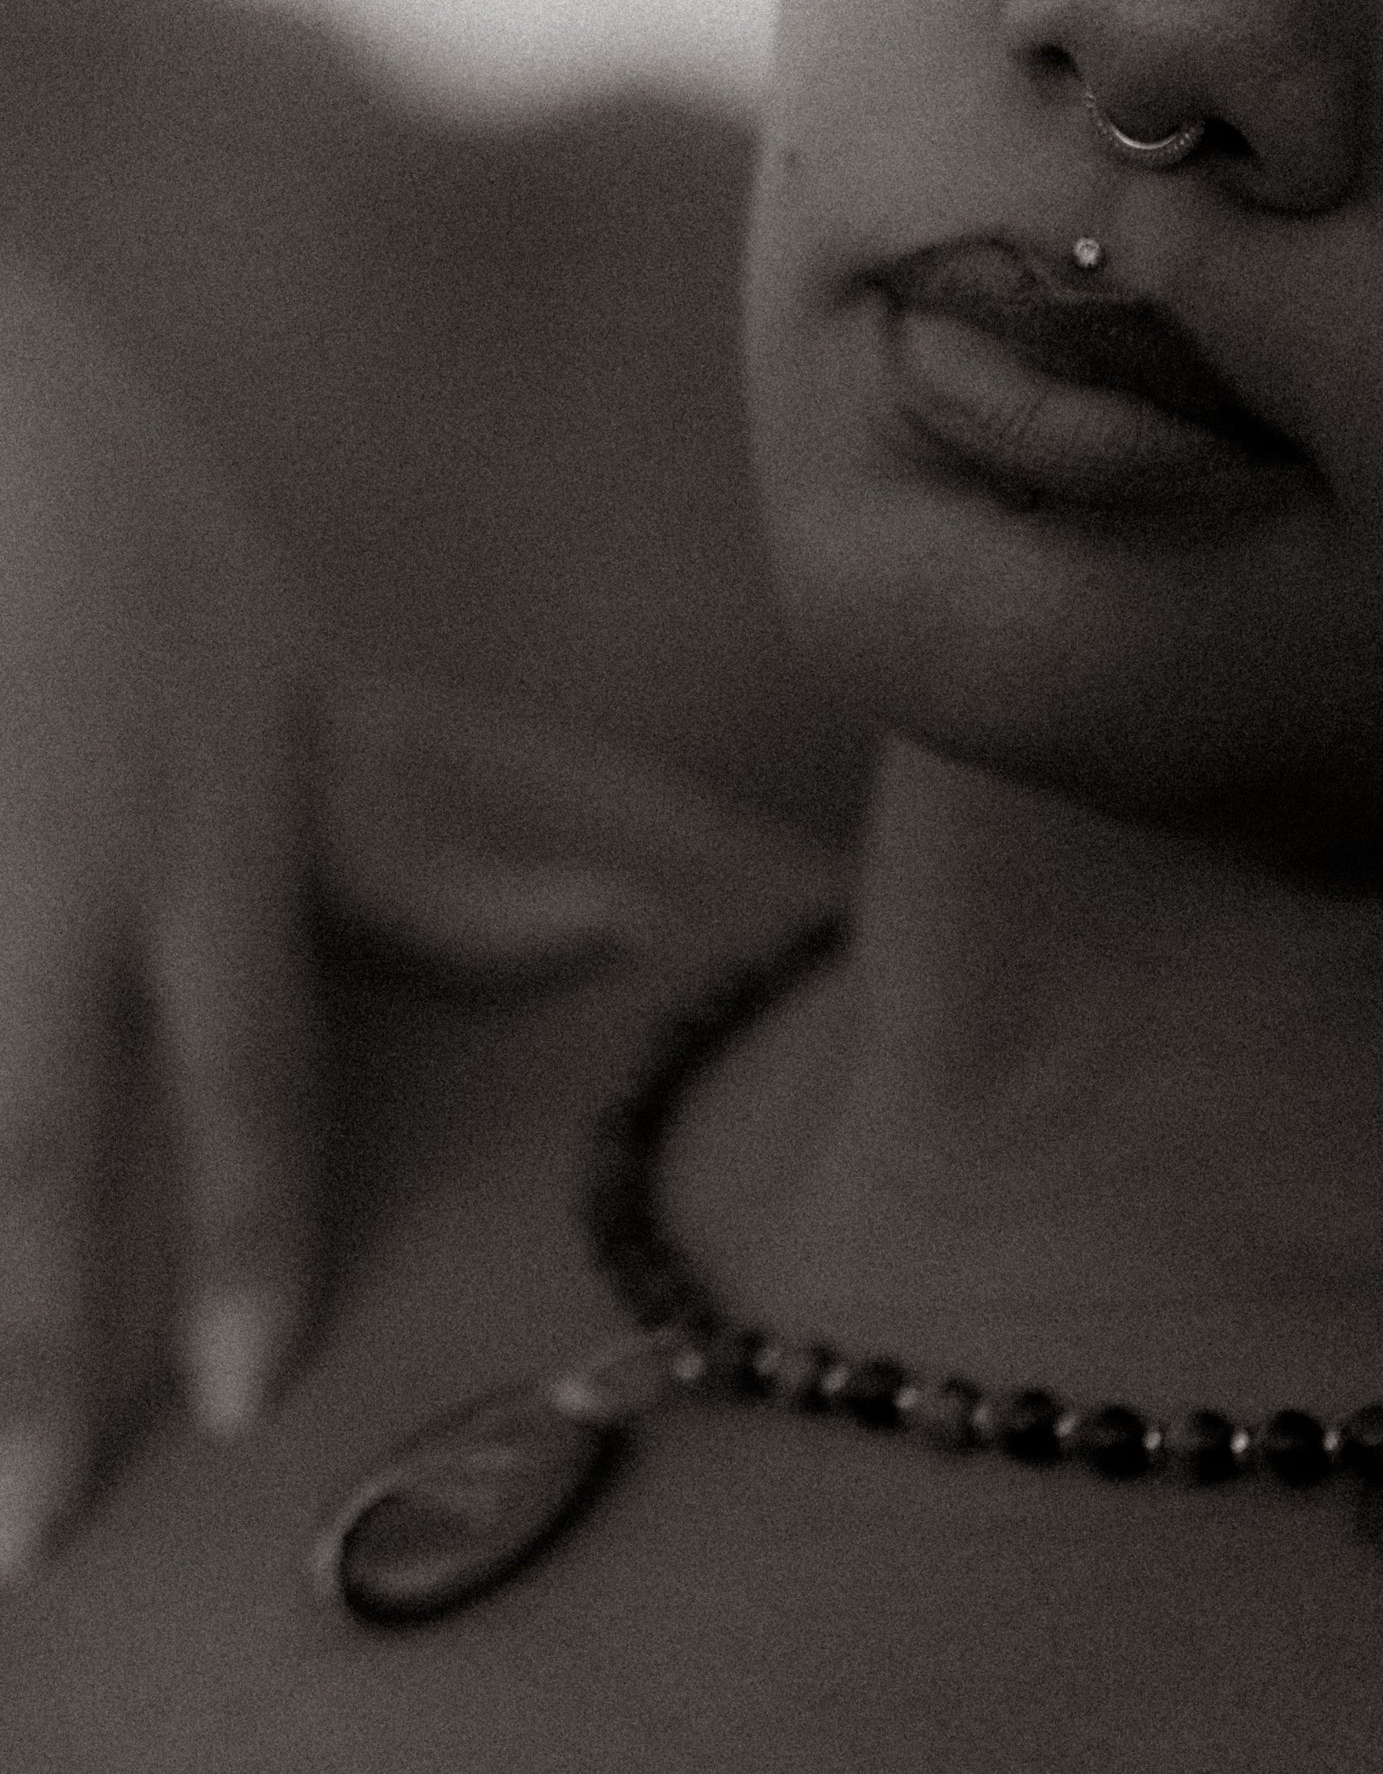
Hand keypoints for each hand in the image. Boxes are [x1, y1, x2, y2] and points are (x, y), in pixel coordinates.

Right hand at [0, 247, 327, 1576]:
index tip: (250, 1407)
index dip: (252, 1236)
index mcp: (211, 832)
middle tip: (27, 1529)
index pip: (251, 1068)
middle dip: (38, 1337)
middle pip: (55, 1129)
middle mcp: (77, 859)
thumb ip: (412, 851)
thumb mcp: (285, 696)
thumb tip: (612, 936)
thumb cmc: (130, 564)